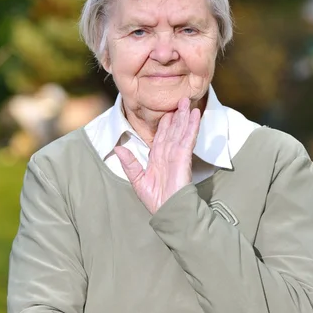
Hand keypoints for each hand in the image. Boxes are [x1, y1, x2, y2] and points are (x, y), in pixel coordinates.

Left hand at [114, 97, 200, 213]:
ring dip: (184, 117)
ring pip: (180, 131)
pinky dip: (190, 126)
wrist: (168, 211)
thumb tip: (118, 148)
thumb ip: (129, 164)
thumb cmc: (155, 200)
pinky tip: (193, 116)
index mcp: (157, 159)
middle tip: (181, 100)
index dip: (165, 124)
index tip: (168, 112)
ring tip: (187, 103)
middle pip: (173, 131)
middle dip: (177, 116)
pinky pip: (187, 139)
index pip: (161, 137)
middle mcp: (168, 154)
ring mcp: (177, 155)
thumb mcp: (137, 181)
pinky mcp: (183, 157)